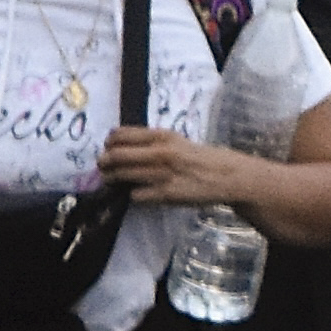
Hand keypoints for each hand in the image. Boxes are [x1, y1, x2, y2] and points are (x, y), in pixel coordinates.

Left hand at [99, 124, 247, 204]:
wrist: (226, 176)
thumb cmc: (200, 158)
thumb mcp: (176, 141)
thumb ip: (151, 142)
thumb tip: (121, 146)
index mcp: (161, 136)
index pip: (120, 135)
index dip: (109, 143)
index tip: (108, 148)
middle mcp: (159, 152)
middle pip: (115, 156)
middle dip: (104, 163)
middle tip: (103, 167)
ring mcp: (162, 174)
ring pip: (121, 176)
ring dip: (113, 180)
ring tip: (113, 181)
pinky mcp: (166, 194)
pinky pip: (136, 195)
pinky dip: (133, 195)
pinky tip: (138, 193)